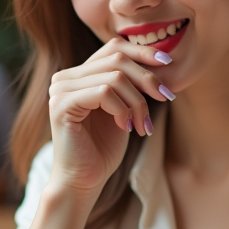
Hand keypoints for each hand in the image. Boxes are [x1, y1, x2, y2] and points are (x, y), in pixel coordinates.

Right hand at [47, 40, 174, 193]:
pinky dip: (123, 109)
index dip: (142, 51)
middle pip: (117, 59)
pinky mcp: (61, 105)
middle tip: (166, 97)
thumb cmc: (104, 148)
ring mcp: (60, 89)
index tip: (168, 63)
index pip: (113, 48)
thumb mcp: (123, 108)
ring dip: (138, 101)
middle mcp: (65, 77)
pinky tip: (126, 127)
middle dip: (147, 79)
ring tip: (143, 124)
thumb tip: (159, 58)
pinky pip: (104, 92)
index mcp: (78, 74)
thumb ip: (131, 84)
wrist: (84, 181)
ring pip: (115, 76)